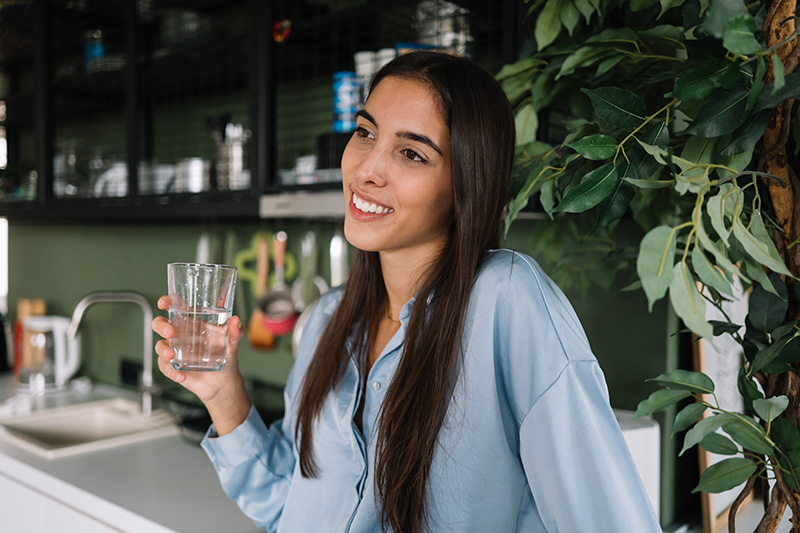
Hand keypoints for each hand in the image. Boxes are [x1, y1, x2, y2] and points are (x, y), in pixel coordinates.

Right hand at [152, 296, 250, 433]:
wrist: (223, 382)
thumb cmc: (226, 357)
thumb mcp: (232, 343)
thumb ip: (235, 332)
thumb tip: (236, 320)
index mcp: (193, 323)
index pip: (176, 307)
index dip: (167, 302)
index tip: (164, 303)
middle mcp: (181, 335)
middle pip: (160, 324)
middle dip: (161, 326)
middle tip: (170, 332)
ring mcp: (175, 351)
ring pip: (159, 345)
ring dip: (163, 349)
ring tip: (172, 355)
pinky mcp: (173, 367)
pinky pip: (165, 367)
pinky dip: (172, 371)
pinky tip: (181, 376)